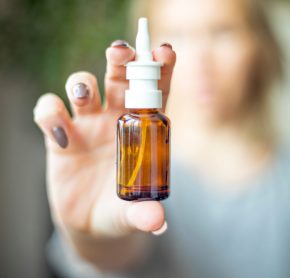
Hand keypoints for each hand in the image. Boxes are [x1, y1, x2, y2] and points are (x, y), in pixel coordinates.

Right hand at [33, 41, 175, 241]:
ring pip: (82, 86)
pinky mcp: (59, 137)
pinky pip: (49, 111)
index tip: (165, 52)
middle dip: (120, 61)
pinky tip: (60, 130)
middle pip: (118, 78)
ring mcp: (86, 126)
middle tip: (122, 52)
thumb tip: (156, 221)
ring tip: (85, 95)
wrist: (91, 220)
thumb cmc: (118, 209)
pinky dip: (50, 112)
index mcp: (141, 130)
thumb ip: (143, 215)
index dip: (160, 70)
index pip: (154, 93)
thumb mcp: (131, 214)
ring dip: (82, 83)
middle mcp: (114, 120)